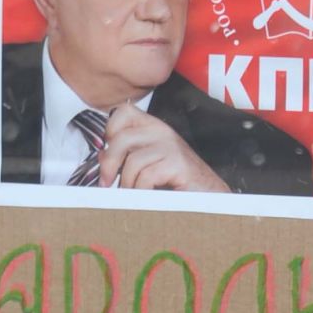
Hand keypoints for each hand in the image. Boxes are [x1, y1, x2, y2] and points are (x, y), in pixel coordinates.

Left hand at [99, 103, 230, 192]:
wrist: (211, 196)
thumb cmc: (179, 183)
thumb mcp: (150, 165)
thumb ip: (127, 157)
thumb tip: (102, 157)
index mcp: (154, 128)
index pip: (123, 112)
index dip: (110, 131)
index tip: (107, 152)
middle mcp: (162, 131)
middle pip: (121, 139)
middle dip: (109, 165)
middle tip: (107, 184)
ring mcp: (171, 146)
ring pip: (132, 162)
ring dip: (127, 186)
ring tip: (132, 197)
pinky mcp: (177, 163)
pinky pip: (146, 177)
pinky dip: (141, 193)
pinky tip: (146, 199)